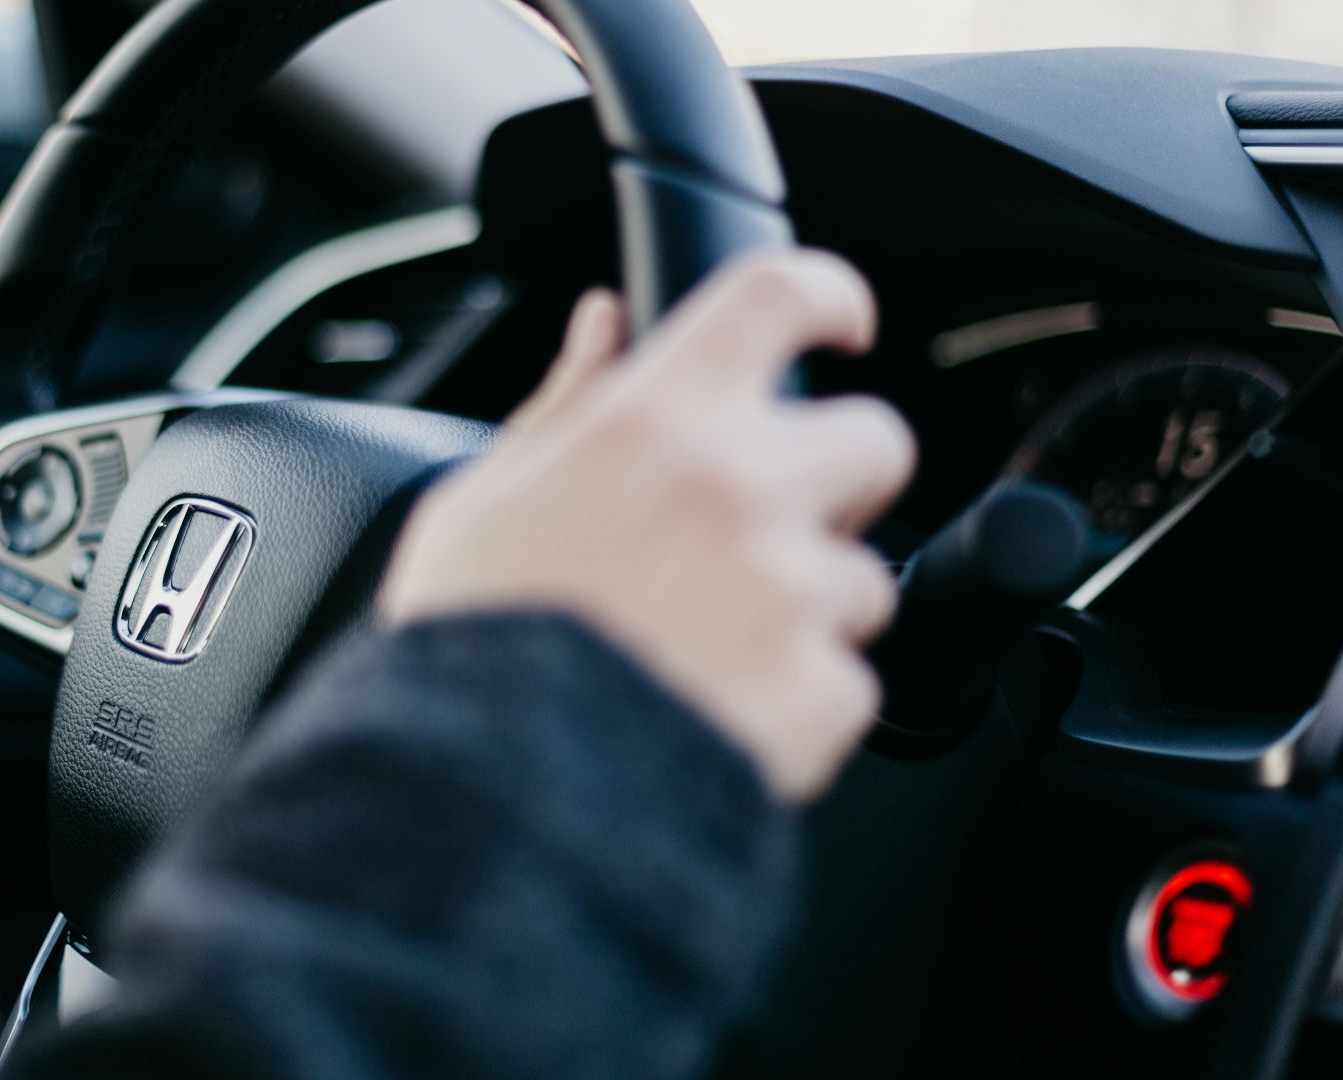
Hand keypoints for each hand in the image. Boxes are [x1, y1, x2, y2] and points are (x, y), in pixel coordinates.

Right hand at [381, 250, 914, 801]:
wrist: (479, 796)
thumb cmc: (467, 645)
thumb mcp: (483, 497)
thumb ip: (566, 403)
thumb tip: (604, 323)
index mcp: (656, 421)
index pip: (782, 296)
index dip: (830, 296)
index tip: (841, 324)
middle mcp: (740, 488)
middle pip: (876, 440)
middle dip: (842, 482)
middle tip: (774, 527)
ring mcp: (789, 592)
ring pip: (864, 580)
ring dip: (809, 611)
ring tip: (712, 655)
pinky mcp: (818, 692)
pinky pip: (848, 684)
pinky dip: (799, 706)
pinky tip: (719, 717)